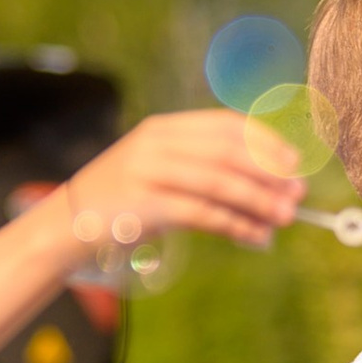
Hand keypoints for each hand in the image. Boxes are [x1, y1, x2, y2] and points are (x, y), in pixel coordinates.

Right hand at [51, 110, 301, 256]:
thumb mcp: (159, 175)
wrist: (64, 226)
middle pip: (227, 152)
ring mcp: (147, 172)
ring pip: (220, 182)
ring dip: (259, 201)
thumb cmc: (121, 204)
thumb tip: (265, 190)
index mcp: (164, 128)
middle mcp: (156, 143)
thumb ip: (202, 173)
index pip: (224, 125)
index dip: (265, 141)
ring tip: (285, 218)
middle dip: (269, 173)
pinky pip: (202, 213)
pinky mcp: (144, 205)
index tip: (294, 162)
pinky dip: (236, 226)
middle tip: (298, 194)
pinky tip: (257, 238)